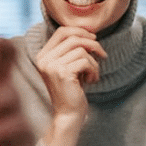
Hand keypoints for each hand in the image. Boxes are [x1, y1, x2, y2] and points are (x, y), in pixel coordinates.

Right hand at [34, 26, 104, 145]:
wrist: (68, 114)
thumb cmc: (72, 90)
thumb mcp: (69, 66)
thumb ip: (72, 50)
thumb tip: (90, 33)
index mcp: (43, 56)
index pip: (61, 32)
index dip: (80, 31)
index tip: (94, 38)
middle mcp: (44, 59)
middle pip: (72, 38)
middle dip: (92, 43)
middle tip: (102, 54)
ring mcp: (52, 66)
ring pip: (81, 50)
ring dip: (93, 62)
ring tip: (93, 74)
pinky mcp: (63, 73)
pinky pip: (85, 61)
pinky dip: (94, 70)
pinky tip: (92, 80)